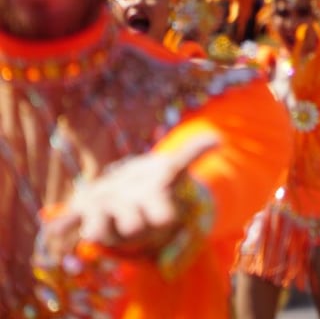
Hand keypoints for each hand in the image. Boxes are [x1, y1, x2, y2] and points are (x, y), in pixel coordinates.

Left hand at [42, 132, 219, 260]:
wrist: (128, 192)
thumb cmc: (156, 182)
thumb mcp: (173, 169)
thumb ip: (193, 153)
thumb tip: (219, 138)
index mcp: (155, 210)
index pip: (161, 215)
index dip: (161, 214)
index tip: (165, 216)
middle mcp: (130, 219)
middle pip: (131, 225)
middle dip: (130, 221)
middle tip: (130, 215)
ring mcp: (106, 217)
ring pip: (99, 229)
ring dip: (96, 228)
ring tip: (94, 225)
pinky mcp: (83, 210)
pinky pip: (69, 221)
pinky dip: (60, 227)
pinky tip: (51, 231)